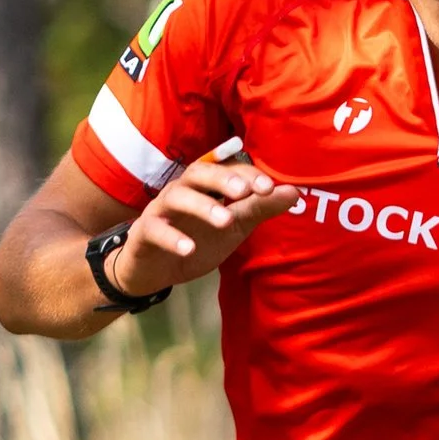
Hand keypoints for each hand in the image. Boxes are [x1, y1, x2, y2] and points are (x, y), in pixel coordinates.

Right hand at [107, 156, 300, 296]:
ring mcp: (161, 210)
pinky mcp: (145, 232)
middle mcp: (182, 190)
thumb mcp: (233, 225)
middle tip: (245, 191)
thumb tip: (293, 192)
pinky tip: (189, 248)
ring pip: (177, 198)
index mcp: (206, 186)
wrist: (156, 269)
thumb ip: (259, 208)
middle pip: (199, 173)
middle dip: (222, 179)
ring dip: (202, 206)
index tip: (269, 186)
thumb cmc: (198, 238)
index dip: (247, 175)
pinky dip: (172, 238)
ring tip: (224, 220)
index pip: (226, 170)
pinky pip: (156, 230)